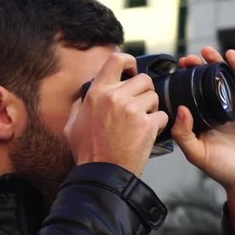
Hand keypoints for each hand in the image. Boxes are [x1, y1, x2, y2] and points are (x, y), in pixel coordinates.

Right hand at [64, 53, 168, 176]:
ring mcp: (132, 110)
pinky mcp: (147, 125)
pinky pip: (162, 116)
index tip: (132, 70)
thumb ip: (79, 106)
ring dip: (151, 108)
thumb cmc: (88, 153)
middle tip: (139, 106)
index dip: (129, 61)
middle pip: (143, 79)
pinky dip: (158, 125)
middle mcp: (115, 97)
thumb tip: (83, 96)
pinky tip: (147, 134)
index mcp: (97, 93)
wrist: (102, 175)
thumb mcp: (72, 126)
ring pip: (154, 97)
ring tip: (141, 122)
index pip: (116, 60)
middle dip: (144, 92)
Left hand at [173, 47, 234, 234]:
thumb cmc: (224, 170)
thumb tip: (180, 108)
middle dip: (196, 69)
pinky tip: (230, 55)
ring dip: (216, 63)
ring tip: (205, 51)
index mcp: (203, 121)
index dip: (182, 83)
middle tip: (185, 60)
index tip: (172, 72)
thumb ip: (184, 133)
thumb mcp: (196, 153)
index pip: (190, 96)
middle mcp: (218, 112)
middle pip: (206, 83)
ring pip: (225, 79)